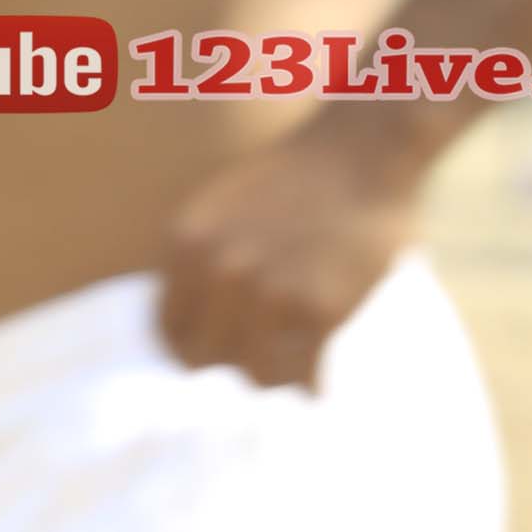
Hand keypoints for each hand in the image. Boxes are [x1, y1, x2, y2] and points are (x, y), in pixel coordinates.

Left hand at [149, 117, 425, 390]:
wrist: (363, 147)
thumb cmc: (298, 176)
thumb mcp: (223, 207)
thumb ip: (204, 261)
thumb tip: (201, 327)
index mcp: (186, 242)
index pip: (167, 330)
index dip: (193, 346)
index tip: (218, 352)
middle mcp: (218, 269)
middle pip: (205, 358)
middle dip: (232, 358)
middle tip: (260, 356)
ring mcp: (267, 291)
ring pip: (254, 374)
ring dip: (273, 374)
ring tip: (291, 368)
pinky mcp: (317, 307)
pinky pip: (301, 374)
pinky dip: (310, 383)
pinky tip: (317, 382)